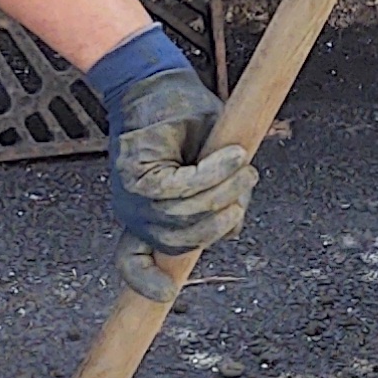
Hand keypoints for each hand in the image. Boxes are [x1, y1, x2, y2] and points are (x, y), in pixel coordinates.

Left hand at [105, 58, 252, 267]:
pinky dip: (213, 172)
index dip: (145, 281)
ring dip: (222, 190)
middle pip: (182, 241)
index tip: (165, 296)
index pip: (133, 260)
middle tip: (245, 186)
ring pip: (184, 214)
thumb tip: (233, 227)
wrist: (158, 82)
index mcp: (147, 217)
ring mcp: (132, 196)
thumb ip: (217, 198)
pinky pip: (182, 187)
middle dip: (221, 220)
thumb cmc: (184, 122)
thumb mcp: (208, 166)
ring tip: (241, 164)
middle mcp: (135, 213)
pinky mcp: (137, 172)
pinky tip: (232, 155)